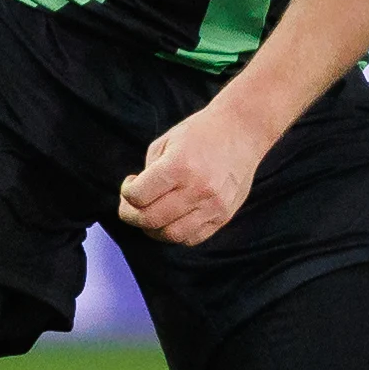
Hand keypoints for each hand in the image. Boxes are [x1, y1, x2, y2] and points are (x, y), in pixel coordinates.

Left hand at [117, 97, 283, 247]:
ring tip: (151, 216)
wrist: (242, 130)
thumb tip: (137, 199)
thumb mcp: (166, 142)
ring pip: (171, 235)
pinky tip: (173, 219)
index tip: (129, 185)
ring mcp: (213, 205)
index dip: (126, 193)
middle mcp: (197, 189)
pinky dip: (177, 234)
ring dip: (153, 230)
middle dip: (132, 216)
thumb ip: (149, 172)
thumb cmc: (201, 133)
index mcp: (178, 166)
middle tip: (131, 207)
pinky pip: (193, 238)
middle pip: (151, 220)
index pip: (138, 197)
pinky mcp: (224, 216)